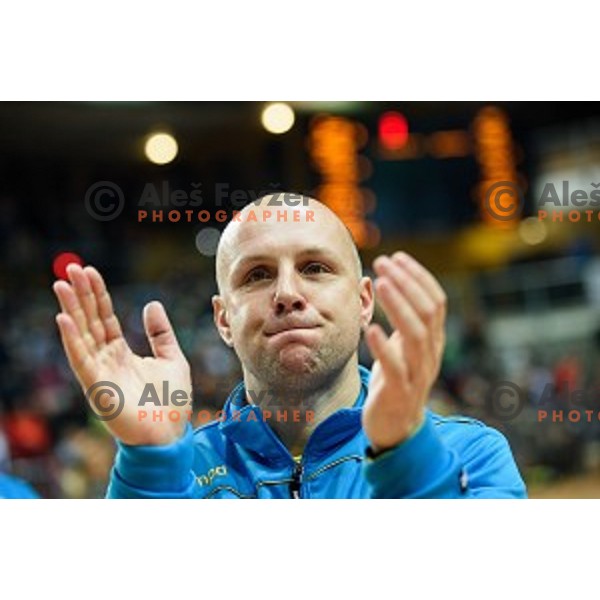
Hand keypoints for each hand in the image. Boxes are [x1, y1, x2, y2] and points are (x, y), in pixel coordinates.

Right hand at [53, 264, 191, 445]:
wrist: (169, 433)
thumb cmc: (171, 401)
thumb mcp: (172, 358)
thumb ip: (160, 332)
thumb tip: (151, 303)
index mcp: (122, 352)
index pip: (105, 317)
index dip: (98, 295)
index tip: (89, 271)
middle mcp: (106, 359)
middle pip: (90, 321)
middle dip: (80, 295)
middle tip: (71, 268)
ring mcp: (100, 372)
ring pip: (82, 335)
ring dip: (71, 310)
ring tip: (62, 284)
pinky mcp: (97, 387)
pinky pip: (81, 359)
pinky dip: (71, 339)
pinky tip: (63, 318)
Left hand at [362, 252, 446, 452]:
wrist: (396, 428)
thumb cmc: (395, 381)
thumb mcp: (403, 347)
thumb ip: (403, 321)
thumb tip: (391, 282)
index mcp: (433, 341)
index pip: (436, 301)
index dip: (417, 277)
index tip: (396, 257)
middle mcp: (430, 354)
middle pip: (428, 312)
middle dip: (406, 283)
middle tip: (383, 262)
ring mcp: (418, 374)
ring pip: (417, 335)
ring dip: (399, 305)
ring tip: (381, 283)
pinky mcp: (400, 393)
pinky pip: (396, 368)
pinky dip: (384, 347)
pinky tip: (371, 328)